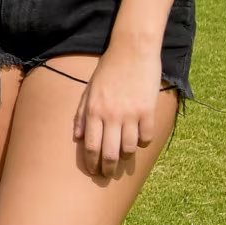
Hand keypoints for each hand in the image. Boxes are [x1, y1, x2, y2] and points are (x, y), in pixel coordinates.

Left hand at [73, 44, 161, 177]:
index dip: (92, 163)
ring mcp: (131, 114)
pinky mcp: (148, 110)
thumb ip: (82, 114)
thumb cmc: (108, 69)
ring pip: (130, 148)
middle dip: (108, 168)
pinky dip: (143, 143)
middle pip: (110, 153)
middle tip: (108, 174)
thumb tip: (77, 137)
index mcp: (94, 111)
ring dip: (126, 156)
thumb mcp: (89, 90)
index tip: (94, 171)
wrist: (132, 50)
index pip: (91, 147)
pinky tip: (140, 140)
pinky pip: (147, 137)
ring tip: (124, 156)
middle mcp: (111, 116)